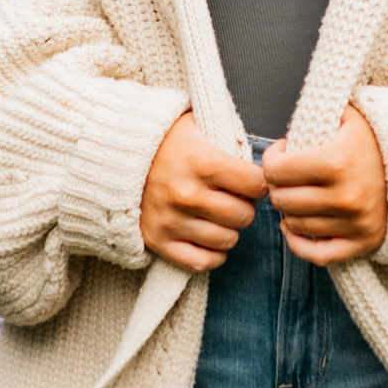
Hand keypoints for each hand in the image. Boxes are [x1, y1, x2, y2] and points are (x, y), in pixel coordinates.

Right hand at [140, 113, 266, 273]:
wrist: (112, 152)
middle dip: (244, 206)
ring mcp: (171, 220)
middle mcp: (186, 194)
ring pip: (227, 240)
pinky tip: (210, 238)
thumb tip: (274, 153)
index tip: (251, 180)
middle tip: (232, 198)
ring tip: (218, 215)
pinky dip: (212, 254)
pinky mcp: (157, 240)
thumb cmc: (164, 139)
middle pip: (244, 215)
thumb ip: (232, 139)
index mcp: (202, 162)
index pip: (256, 185)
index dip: (259, 183)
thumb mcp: (198, 125)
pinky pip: (201, 262)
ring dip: (229, 229)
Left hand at [262, 107, 387, 266]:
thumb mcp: (348, 115)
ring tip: (299, 193)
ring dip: (289, 209)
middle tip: (289, 175)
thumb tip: (285, 134)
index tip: (282, 153)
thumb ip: (315, 114)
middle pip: (280, 199)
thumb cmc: (377, 138)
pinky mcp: (363, 243)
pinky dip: (299, 244)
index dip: (271, 159)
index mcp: (337, 162)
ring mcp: (355, 224)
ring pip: (294, 224)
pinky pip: (317, 255)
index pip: (274, 170)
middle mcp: (345, 197)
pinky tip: (293, 226)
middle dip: (278, 184)